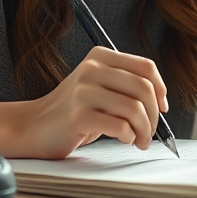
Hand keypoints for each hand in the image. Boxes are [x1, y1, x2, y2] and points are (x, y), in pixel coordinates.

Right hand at [24, 47, 167, 158]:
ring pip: (135, 109)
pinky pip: (119, 126)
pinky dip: (128, 137)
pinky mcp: (78, 116)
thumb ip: (126, 86)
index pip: (146, 67)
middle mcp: (91, 69)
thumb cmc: (74, 111)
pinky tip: (123, 140)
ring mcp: (83, 92)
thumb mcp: (100, 88)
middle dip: (154, 116)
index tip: (162, 108)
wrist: (34, 127)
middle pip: (144, 89)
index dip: (161, 89)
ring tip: (139, 140)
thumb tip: (162, 103)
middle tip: (150, 132)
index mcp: (99, 57)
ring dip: (144, 130)